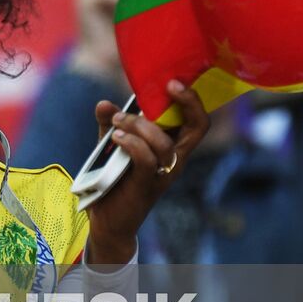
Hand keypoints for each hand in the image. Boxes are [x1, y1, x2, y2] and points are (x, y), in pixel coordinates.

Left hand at [82, 81, 208, 265]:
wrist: (108, 220)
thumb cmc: (114, 180)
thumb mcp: (110, 146)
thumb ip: (109, 124)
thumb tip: (104, 103)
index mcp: (171, 145)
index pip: (196, 120)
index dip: (192, 99)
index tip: (173, 80)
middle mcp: (174, 159)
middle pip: (197, 127)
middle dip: (188, 103)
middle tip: (168, 86)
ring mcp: (163, 174)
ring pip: (165, 143)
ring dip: (140, 125)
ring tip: (118, 122)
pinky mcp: (147, 186)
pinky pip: (147, 160)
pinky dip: (132, 144)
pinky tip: (116, 137)